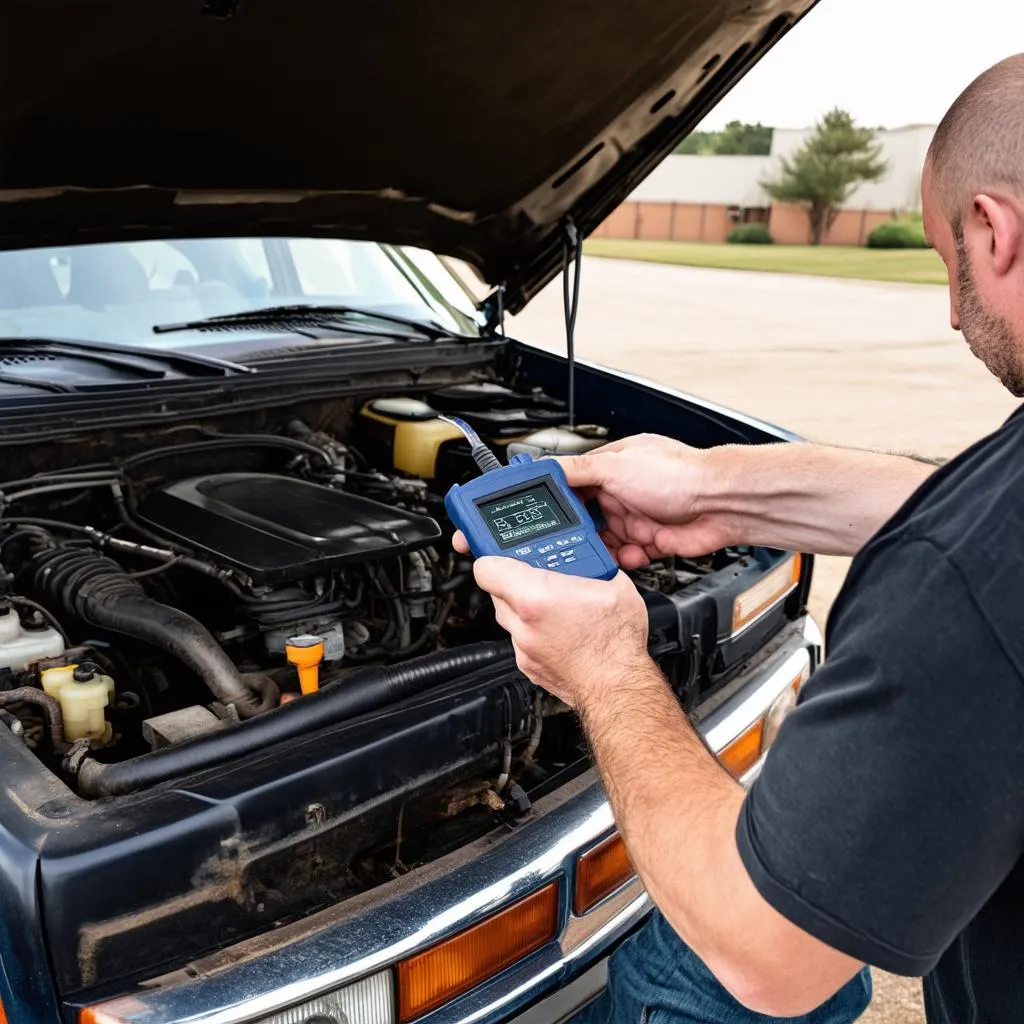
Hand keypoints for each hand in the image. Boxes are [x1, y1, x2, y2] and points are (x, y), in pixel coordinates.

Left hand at [472, 556, 650, 709]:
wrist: (618, 685)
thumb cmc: (615, 643)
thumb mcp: (613, 584)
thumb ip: (590, 564)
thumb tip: (589, 556)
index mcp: (535, 597)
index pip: (486, 567)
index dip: (494, 555)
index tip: (505, 552)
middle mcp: (522, 624)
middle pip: (497, 590)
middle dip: (515, 579)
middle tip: (541, 574)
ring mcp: (523, 647)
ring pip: (509, 615)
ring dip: (524, 605)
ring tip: (554, 601)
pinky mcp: (528, 664)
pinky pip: (520, 637)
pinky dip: (533, 629)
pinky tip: (558, 626)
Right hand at [556, 435, 740, 566]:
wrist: (720, 503)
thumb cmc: (678, 474)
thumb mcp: (615, 465)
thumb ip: (577, 470)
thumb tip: (545, 468)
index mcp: (614, 467)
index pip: (576, 484)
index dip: (562, 500)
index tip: (547, 514)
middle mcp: (625, 491)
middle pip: (589, 517)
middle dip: (583, 531)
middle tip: (573, 540)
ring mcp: (639, 516)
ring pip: (608, 540)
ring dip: (605, 548)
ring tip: (606, 549)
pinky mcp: (653, 540)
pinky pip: (629, 556)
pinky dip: (627, 559)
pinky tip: (631, 554)